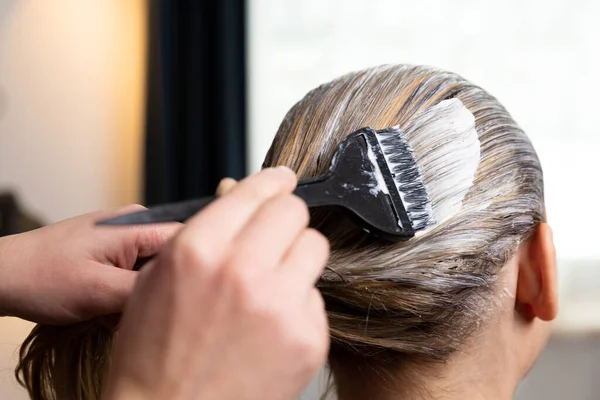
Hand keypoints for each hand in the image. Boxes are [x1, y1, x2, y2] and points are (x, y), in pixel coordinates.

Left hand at [0, 206, 180, 323]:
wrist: (2, 276)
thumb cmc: (43, 278)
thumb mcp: (102, 291)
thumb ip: (149, 289)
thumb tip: (187, 292)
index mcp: (138, 224)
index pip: (189, 243)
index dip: (189, 273)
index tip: (177, 299)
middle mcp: (135, 224)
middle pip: (172, 259)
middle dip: (160, 288)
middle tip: (133, 308)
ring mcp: (122, 237)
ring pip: (154, 270)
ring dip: (141, 293)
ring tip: (112, 307)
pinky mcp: (111, 249)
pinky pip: (136, 272)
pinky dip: (126, 292)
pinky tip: (105, 304)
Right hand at [104, 167, 329, 399]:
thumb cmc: (154, 354)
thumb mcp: (158, 279)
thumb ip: (202, 231)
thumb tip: (236, 193)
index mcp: (197, 251)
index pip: (255, 192)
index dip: (271, 182)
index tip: (282, 180)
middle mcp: (241, 271)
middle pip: (293, 211)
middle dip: (283, 220)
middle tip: (273, 238)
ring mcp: (280, 306)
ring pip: (315, 246)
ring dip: (296, 258)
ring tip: (271, 285)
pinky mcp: (308, 338)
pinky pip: (316, 297)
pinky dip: (298, 305)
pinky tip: (272, 326)